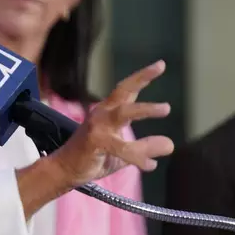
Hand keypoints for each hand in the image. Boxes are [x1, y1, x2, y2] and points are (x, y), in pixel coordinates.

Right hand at [49, 60, 173, 186]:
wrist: (65, 170)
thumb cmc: (92, 158)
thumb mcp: (124, 153)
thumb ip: (144, 146)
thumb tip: (170, 144)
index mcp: (108, 113)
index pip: (126, 91)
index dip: (142, 77)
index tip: (160, 65)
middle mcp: (102, 114)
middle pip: (122, 91)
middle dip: (141, 78)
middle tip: (160, 67)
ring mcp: (97, 127)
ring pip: (123, 112)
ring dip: (145, 109)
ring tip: (165, 108)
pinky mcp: (95, 142)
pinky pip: (122, 148)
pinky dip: (138, 156)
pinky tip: (150, 164)